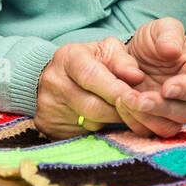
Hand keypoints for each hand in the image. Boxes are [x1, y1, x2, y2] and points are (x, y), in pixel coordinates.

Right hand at [33, 37, 147, 139]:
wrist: (59, 75)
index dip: (116, 89)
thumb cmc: (92, 61)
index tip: (135, 98)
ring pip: (88, 122)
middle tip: (135, 111)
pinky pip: (80, 134)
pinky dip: (97, 130)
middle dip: (118, 110)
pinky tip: (104, 121)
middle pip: (91, 105)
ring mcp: (47, 105)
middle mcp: (53, 81)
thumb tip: (137, 77)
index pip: (91, 76)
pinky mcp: (48, 124)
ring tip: (122, 114)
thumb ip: (124, 62)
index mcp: (68, 57)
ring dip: (110, 121)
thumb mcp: (109, 51)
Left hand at [119, 17, 185, 137]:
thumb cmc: (155, 41)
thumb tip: (172, 51)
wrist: (134, 56)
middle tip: (140, 98)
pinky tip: (120, 104)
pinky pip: (146, 131)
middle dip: (161, 107)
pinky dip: (133, 121)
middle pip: (184, 113)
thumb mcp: (162, 28)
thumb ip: (169, 34)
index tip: (167, 88)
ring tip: (125, 99)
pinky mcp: (152, 122)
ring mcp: (171, 113)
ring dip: (146, 117)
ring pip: (167, 128)